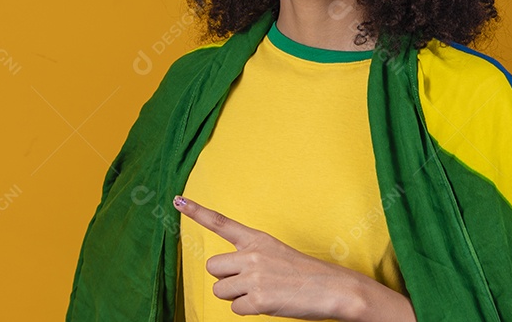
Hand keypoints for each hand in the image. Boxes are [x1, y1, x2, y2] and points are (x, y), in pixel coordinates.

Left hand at [173, 194, 364, 319]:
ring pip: (220, 291)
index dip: (197, 212)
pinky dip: (249, 310)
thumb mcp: (276, 254)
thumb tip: (229, 276)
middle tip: (247, 282)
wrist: (333, 288)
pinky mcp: (258, 299)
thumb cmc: (305, 274)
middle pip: (212, 267)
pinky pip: (236, 309)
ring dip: (236, 297)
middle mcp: (252, 254)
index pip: (221, 222)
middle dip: (224, 278)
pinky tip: (269, 303)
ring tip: (262, 292)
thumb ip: (251, 258)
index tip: (178, 200)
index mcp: (257, 239)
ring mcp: (254, 276)